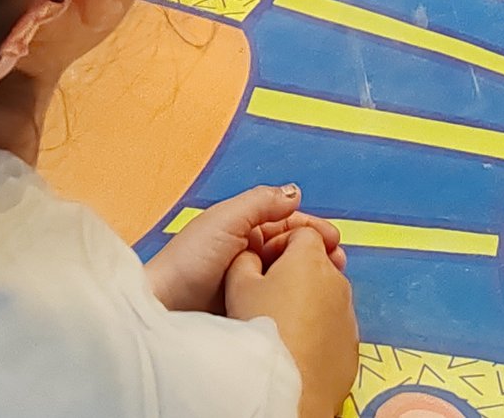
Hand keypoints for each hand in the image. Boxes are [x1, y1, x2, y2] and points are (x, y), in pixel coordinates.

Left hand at [146, 184, 343, 313]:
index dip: (311, 229)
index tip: (334, 241)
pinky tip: (309, 304)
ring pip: (288, 276)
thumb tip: (295, 192)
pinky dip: (296, 299)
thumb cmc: (187, 262)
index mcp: (241, 228)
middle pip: (291, 250)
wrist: (164, 310)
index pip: (286, 223)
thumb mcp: (225, 220)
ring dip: (310, 276)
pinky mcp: (248, 310)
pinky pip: (279, 301)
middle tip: (339, 265)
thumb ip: (260, 202)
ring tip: (330, 285)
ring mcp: (248, 283)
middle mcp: (246, 254)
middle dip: (317, 253)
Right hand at [223, 225, 358, 417]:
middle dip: (295, 272)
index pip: (302, 232)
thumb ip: (245, 259)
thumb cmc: (264, 333)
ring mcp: (348, 312)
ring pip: (326, 295)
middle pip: (316, 263)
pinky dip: (319, 329)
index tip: (265, 264)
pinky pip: (334, 325)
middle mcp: (337, 280)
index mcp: (310, 258)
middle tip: (269, 294)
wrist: (289, 385)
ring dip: (308, 301)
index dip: (280, 244)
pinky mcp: (352, 342)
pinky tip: (297, 344)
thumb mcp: (238, 285)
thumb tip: (251, 256)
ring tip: (281, 324)